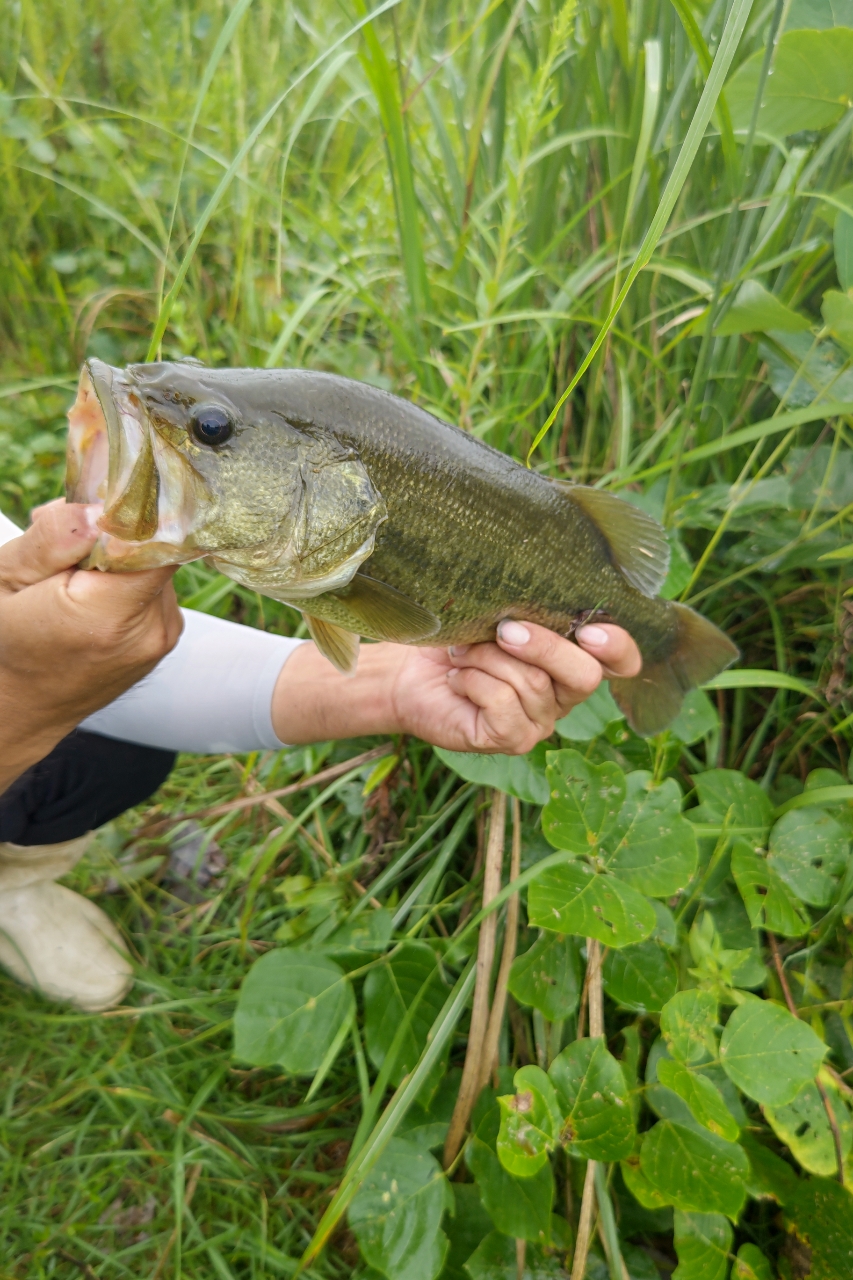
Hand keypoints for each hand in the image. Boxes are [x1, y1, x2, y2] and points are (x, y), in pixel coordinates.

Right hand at [0, 500, 182, 790]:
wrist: (18, 708)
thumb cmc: (3, 644)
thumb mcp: (5, 579)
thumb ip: (55, 539)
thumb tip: (100, 509)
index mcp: (106, 617)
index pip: (156, 541)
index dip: (128, 513)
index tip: (94, 509)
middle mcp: (149, 630)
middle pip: (152, 545)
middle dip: (109, 533)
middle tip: (60, 555)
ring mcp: (163, 636)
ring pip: (152, 561)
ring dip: (115, 556)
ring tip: (68, 581)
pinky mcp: (166, 635)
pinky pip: (153, 583)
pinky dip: (124, 578)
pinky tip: (88, 596)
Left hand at [390, 620, 640, 752]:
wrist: (410, 671)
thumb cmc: (457, 637)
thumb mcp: (497, 616)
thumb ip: (528, 613)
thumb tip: (532, 607)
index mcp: (571, 660)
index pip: (621, 662)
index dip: (617, 647)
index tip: (589, 630)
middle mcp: (563, 695)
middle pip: (584, 675)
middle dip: (544, 646)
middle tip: (504, 630)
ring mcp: (540, 722)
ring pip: (534, 684)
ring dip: (488, 658)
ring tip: (461, 655)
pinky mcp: (512, 740)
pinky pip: (503, 703)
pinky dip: (474, 682)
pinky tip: (458, 680)